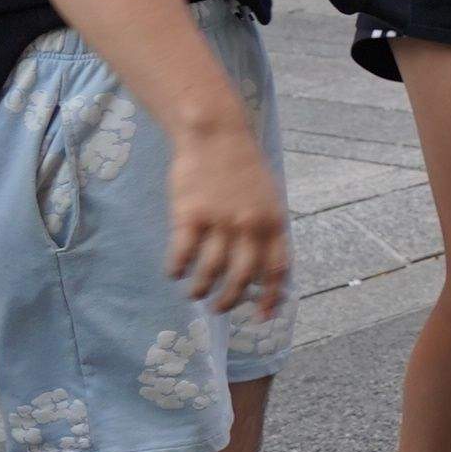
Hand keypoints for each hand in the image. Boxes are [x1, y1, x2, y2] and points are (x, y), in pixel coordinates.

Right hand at [165, 121, 290, 318]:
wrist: (217, 134)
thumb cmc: (243, 169)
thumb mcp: (268, 198)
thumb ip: (266, 231)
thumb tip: (263, 270)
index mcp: (274, 222)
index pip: (276, 269)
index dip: (270, 297)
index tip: (262, 317)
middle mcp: (250, 225)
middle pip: (242, 278)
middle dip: (230, 300)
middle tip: (218, 309)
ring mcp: (220, 220)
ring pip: (210, 270)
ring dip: (201, 288)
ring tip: (194, 292)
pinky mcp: (190, 214)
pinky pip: (182, 253)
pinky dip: (177, 269)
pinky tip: (174, 272)